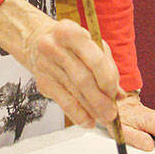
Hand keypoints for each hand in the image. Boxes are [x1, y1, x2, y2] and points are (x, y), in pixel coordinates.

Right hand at [0, 0, 118, 129]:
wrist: (35, 40)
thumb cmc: (69, 43)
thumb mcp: (89, 44)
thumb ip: (106, 66)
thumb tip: (119, 94)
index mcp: (72, 32)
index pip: (95, 60)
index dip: (108, 80)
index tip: (115, 93)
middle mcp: (56, 47)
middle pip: (83, 79)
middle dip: (101, 100)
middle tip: (112, 113)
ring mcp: (47, 65)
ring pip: (74, 93)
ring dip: (92, 110)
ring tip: (104, 118)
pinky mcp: (42, 82)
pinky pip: (63, 102)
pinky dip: (78, 115)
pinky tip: (88, 121)